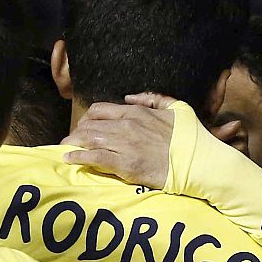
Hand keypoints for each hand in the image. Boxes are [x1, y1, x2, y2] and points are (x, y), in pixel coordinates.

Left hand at [62, 93, 180, 187]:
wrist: (196, 162)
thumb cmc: (189, 137)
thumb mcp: (177, 108)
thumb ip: (153, 98)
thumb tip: (129, 97)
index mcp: (136, 112)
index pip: (100, 110)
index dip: (88, 118)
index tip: (83, 126)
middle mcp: (126, 125)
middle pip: (90, 125)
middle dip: (77, 132)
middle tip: (70, 139)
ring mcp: (124, 144)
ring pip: (89, 139)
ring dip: (73, 143)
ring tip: (64, 148)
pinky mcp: (123, 163)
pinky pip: (94, 157)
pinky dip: (79, 157)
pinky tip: (69, 158)